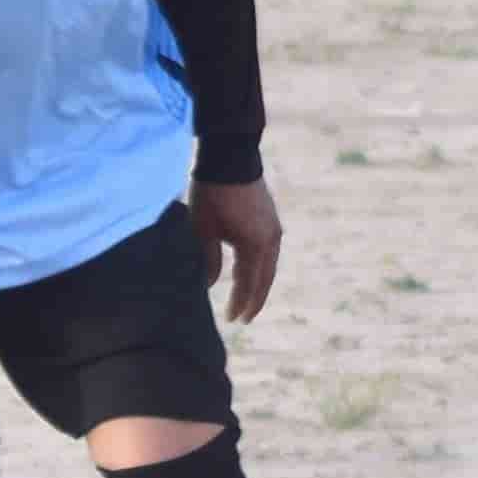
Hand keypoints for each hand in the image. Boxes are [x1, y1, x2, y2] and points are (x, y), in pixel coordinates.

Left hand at [189, 177, 281, 324]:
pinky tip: (252, 272)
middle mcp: (270, 239)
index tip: (232, 320)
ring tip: (249, 301)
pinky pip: (269, 252)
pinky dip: (261, 267)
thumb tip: (209, 284)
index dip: (240, 303)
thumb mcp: (203, 230)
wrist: (229, 157)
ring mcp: (274, 228)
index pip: (248, 283)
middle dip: (254, 300)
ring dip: (259, 284)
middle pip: (264, 279)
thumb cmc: (211, 193)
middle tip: (244, 318)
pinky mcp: (271, 219)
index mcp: (255, 245)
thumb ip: (208, 260)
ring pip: (269, 266)